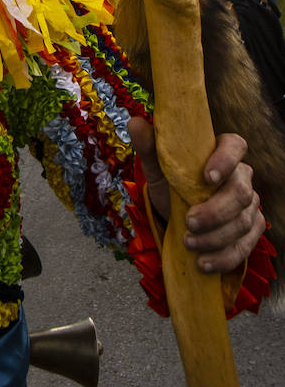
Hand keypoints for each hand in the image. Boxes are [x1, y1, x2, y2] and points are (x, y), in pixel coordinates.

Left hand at [128, 119, 263, 274]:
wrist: (176, 216)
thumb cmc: (171, 184)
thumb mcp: (157, 168)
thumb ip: (150, 147)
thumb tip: (134, 123)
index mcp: (222, 152)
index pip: (236, 146)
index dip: (225, 160)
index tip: (206, 177)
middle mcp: (242, 177)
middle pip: (241, 192)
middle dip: (215, 211)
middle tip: (189, 222)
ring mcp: (250, 205)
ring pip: (244, 222)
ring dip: (216, 237)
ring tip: (189, 243)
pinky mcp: (252, 231)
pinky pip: (245, 246)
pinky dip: (224, 257)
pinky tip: (203, 263)